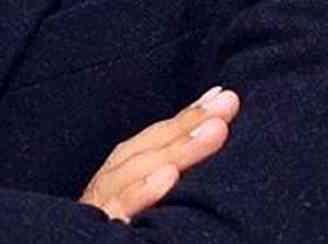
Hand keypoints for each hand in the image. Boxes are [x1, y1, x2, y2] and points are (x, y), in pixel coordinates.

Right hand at [79, 86, 239, 222]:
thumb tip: (201, 154)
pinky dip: (142, 192)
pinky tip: (168, 179)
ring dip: (178, 149)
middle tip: (228, 104)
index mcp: (116, 179)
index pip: (153, 141)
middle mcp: (105, 189)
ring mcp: (100, 211)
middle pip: (147, 149)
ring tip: (215, 131)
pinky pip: (119, 212)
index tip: (221, 96)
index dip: (186, 117)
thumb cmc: (120, 233)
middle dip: (189, 123)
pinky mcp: (99, 234)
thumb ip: (160, 178)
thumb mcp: (139, 210)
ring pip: (136, 172)